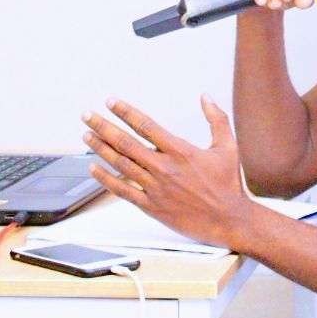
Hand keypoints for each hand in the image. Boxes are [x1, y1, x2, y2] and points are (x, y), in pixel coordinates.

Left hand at [81, 95, 256, 249]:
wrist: (230, 221)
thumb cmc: (229, 185)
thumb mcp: (228, 147)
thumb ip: (216, 119)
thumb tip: (206, 97)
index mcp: (180, 151)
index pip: (146, 125)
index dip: (126, 112)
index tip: (111, 102)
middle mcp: (164, 168)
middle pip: (126, 143)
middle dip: (103, 126)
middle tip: (87, 115)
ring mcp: (155, 188)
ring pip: (121, 164)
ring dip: (101, 148)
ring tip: (86, 136)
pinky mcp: (152, 207)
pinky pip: (123, 191)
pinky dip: (106, 179)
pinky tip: (93, 168)